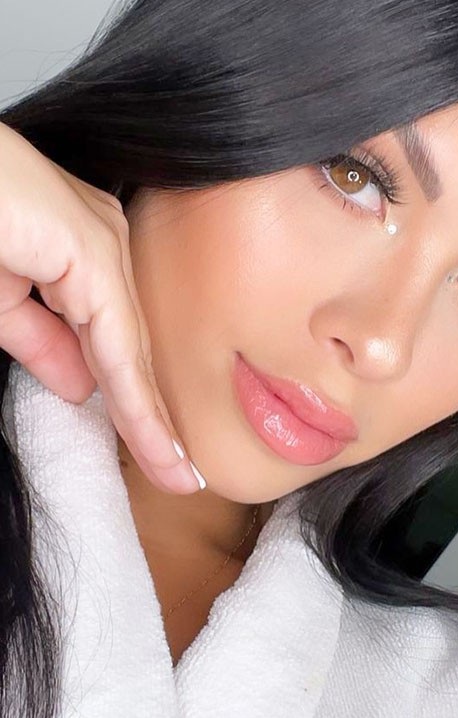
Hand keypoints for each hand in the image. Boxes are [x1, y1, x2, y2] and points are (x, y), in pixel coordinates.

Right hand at [0, 121, 204, 492]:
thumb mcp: (0, 301)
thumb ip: (41, 342)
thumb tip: (80, 388)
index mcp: (85, 251)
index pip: (118, 342)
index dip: (137, 402)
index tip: (161, 454)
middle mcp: (106, 242)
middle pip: (134, 350)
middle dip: (155, 418)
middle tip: (180, 476)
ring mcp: (102, 241)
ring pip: (131, 351)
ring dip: (152, 420)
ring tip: (177, 475)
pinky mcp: (88, 248)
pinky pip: (115, 339)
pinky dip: (133, 396)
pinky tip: (155, 441)